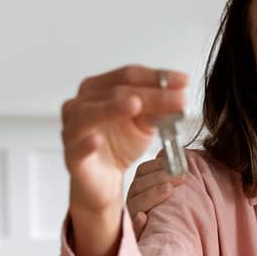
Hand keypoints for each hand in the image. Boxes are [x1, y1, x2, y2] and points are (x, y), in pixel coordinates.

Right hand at [60, 65, 187, 215]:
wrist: (104, 179)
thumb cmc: (119, 145)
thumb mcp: (145, 124)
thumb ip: (157, 110)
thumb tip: (179, 96)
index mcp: (99, 89)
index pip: (128, 76)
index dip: (157, 77)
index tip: (184, 81)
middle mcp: (81, 103)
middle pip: (115, 92)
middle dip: (150, 94)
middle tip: (178, 99)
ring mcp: (73, 128)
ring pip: (89, 114)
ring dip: (111, 108)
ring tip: (134, 104)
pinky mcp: (71, 156)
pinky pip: (76, 147)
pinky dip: (86, 143)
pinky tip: (97, 140)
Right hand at [127, 152, 184, 234]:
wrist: (162, 251)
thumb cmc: (168, 218)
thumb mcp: (168, 196)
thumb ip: (167, 178)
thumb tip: (176, 156)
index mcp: (139, 189)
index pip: (143, 171)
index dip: (157, 165)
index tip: (175, 161)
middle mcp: (133, 202)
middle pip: (140, 186)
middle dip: (161, 177)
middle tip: (181, 176)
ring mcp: (131, 219)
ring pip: (136, 204)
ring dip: (152, 195)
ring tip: (169, 189)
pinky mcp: (134, 237)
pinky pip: (132, 230)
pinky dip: (137, 223)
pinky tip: (142, 218)